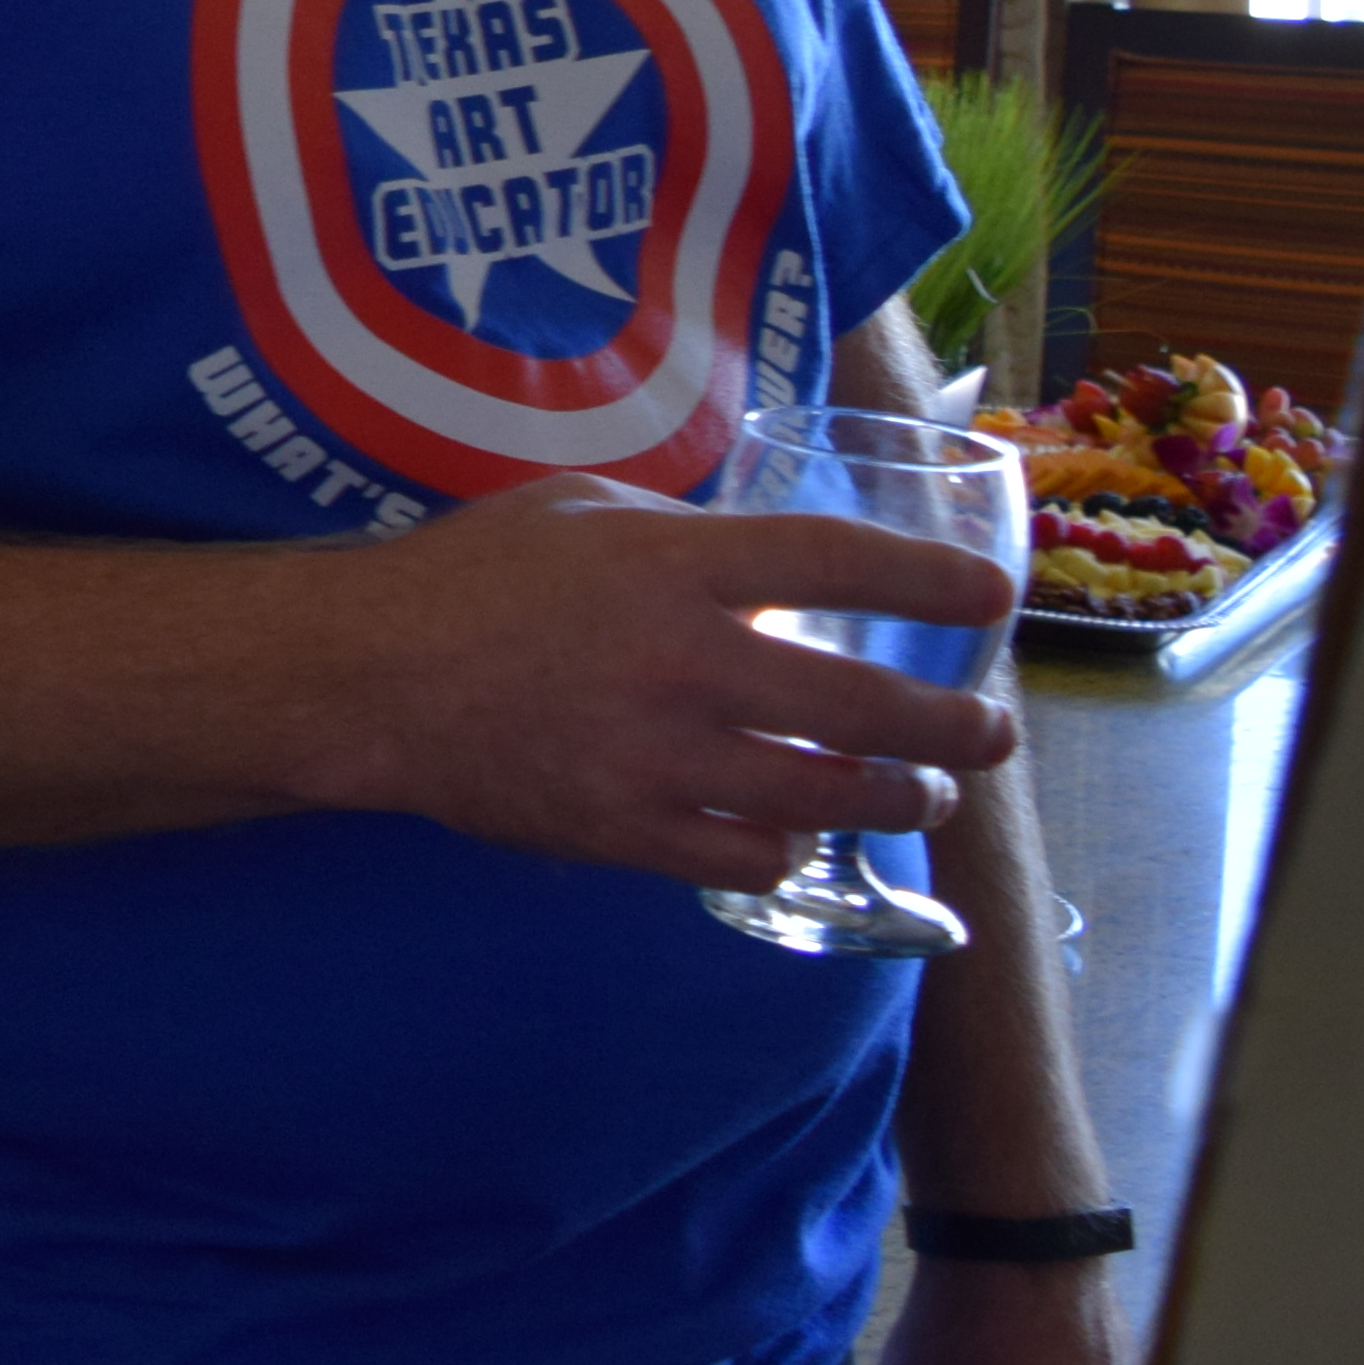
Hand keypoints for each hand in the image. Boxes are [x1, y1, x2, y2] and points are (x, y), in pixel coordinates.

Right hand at [304, 474, 1019, 890]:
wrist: (371, 679)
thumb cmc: (468, 577)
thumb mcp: (579, 509)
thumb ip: (681, 533)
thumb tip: (758, 562)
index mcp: (675, 563)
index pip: (839, 563)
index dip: (932, 578)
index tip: (992, 595)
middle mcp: (685, 661)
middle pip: (864, 703)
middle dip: (951, 726)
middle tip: (988, 733)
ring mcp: (660, 756)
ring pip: (826, 796)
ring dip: (896, 800)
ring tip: (921, 796)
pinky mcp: (627, 830)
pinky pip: (749, 855)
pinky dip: (790, 845)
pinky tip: (798, 829)